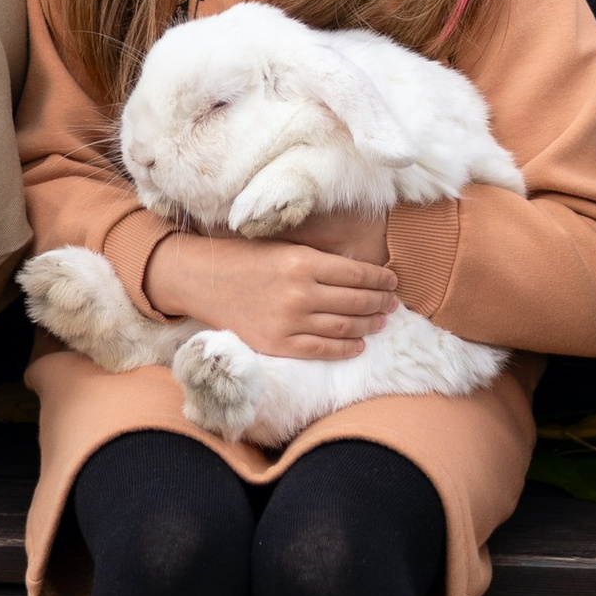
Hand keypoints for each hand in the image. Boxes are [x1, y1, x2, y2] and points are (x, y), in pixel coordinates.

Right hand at [145, 228, 398, 359]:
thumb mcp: (285, 245)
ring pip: (344, 327)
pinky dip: (345, 349)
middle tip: (393, 303)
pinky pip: (322, 350)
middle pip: (356, 301)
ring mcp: (289, 321)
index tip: (392, 281)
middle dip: (381, 303)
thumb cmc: (245, 258)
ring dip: (368, 325)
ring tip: (381, 322)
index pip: (358, 273)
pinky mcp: (278, 344)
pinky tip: (358, 345)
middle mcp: (300, 293)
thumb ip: (319, 257)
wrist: (202, 280)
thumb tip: (360, 270)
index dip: (380, 279)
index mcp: (303, 261)